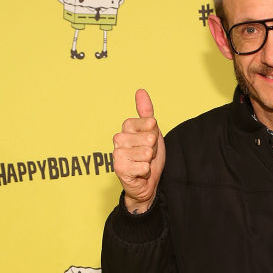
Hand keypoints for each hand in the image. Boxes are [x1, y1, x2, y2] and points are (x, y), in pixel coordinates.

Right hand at [112, 89, 165, 212]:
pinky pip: (143, 166)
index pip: (148, 122)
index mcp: (126, 128)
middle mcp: (119, 139)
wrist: (146, 181)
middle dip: (153, 149)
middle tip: (147, 155)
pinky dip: (146, 171)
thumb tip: (140, 91)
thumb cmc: (148, 156)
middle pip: (149, 138)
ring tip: (143, 163)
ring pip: (146, 152)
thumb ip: (146, 112)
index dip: (155, 133)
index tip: (151, 141)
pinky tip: (140, 172)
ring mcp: (117, 154)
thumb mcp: (152, 131)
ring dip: (150, 161)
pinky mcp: (119, 169)